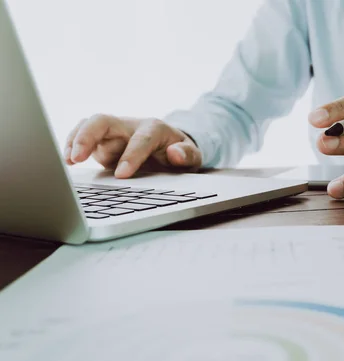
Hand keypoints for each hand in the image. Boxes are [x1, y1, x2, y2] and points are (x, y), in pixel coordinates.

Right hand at [64, 115, 201, 178]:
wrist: (172, 146)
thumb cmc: (180, 151)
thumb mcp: (193, 156)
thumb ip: (187, 154)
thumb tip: (175, 153)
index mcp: (154, 129)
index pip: (140, 139)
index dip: (131, 156)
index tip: (121, 174)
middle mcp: (131, 126)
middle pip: (105, 121)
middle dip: (89, 136)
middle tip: (78, 157)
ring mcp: (114, 132)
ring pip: (89, 125)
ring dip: (76, 140)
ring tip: (69, 160)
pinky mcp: (103, 141)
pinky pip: (83, 136)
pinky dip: (73, 145)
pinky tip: (68, 160)